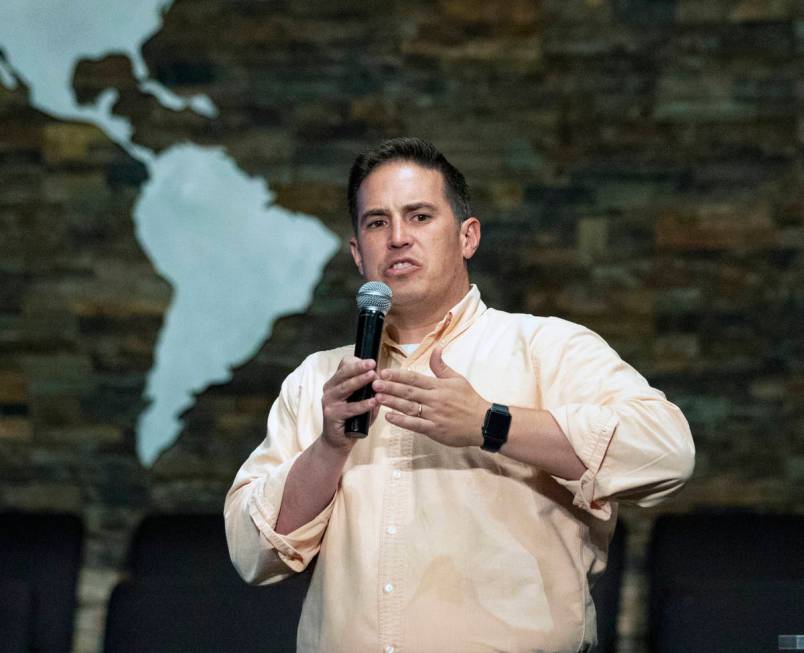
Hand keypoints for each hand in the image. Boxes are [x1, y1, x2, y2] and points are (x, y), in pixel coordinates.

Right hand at [321, 356, 378, 451]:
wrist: (338, 441)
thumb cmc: (352, 418)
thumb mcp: (361, 401)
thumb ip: (370, 391)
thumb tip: (384, 381)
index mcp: (335, 383)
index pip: (343, 366)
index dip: (357, 362)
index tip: (371, 362)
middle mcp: (329, 389)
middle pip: (343, 373)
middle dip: (358, 367)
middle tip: (372, 363)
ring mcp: (329, 402)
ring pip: (345, 388)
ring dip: (360, 381)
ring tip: (373, 376)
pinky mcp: (331, 415)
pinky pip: (349, 408)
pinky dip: (362, 404)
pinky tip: (373, 401)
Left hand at [372, 346, 487, 447]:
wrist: (483, 422)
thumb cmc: (469, 400)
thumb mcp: (457, 379)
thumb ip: (442, 366)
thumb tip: (436, 348)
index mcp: (438, 386)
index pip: (414, 378)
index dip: (398, 375)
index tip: (384, 372)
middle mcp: (434, 399)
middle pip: (408, 392)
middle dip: (390, 387)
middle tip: (374, 383)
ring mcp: (434, 415)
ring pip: (409, 407)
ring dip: (392, 402)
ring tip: (377, 398)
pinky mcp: (434, 430)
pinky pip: (415, 425)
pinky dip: (402, 421)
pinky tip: (389, 417)